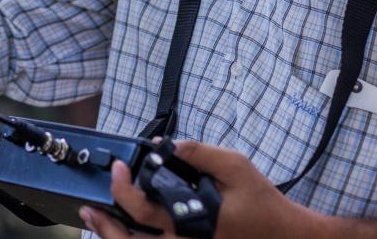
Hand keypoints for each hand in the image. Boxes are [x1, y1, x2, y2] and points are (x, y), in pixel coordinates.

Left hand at [80, 141, 323, 238]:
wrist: (287, 237)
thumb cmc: (262, 203)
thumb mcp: (235, 166)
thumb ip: (200, 153)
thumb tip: (166, 145)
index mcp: (191, 222)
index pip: (142, 209)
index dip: (122, 187)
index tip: (117, 168)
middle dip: (106, 226)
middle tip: (89, 210)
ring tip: (97, 222)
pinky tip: (127, 233)